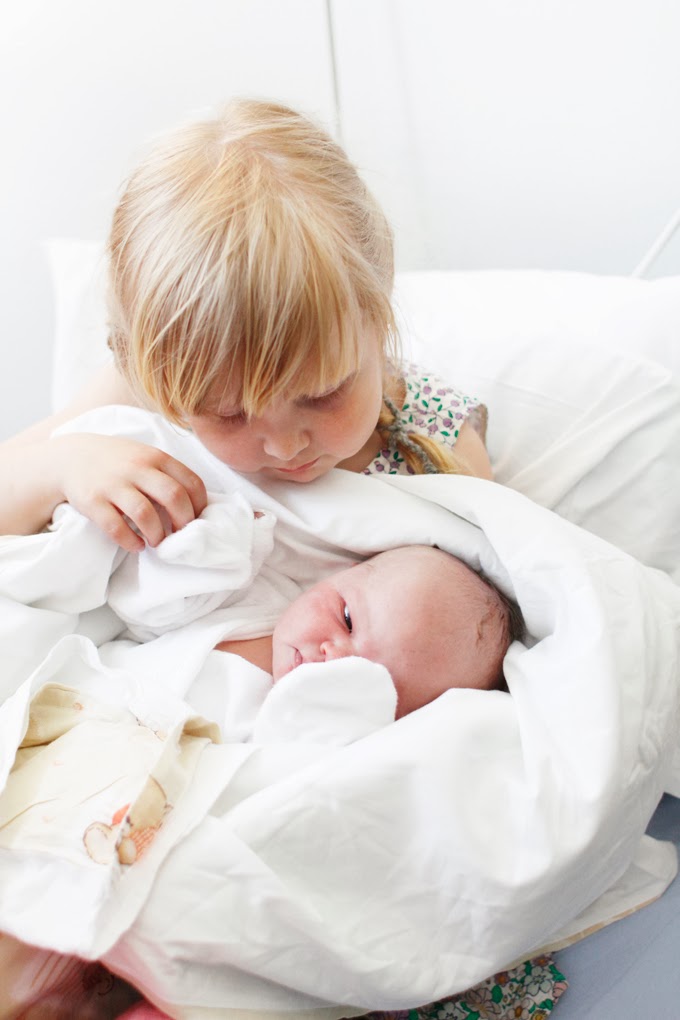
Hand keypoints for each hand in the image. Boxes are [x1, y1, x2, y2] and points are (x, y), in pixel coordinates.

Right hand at [50, 433, 207, 551]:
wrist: (70, 457)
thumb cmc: (117, 461)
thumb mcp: (145, 455)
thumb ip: (167, 474)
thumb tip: (195, 506)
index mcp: (156, 457)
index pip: (191, 482)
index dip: (199, 507)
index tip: (195, 521)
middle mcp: (137, 468)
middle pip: (174, 497)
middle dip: (183, 523)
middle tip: (180, 536)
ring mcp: (114, 484)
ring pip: (146, 514)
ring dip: (157, 535)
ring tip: (157, 542)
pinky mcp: (93, 501)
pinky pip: (116, 527)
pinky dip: (130, 541)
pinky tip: (137, 546)